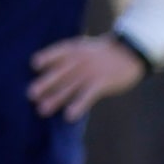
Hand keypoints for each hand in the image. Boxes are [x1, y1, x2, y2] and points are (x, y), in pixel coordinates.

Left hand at [27, 35, 145, 119]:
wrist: (132, 52)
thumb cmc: (105, 53)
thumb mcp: (86, 48)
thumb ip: (70, 57)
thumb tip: (47, 69)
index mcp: (76, 49)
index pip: (57, 52)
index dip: (46, 58)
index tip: (35, 65)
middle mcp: (81, 60)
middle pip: (60, 72)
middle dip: (45, 83)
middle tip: (31, 95)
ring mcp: (91, 71)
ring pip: (70, 86)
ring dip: (56, 99)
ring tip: (42, 110)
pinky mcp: (102, 83)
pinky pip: (87, 95)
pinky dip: (78, 105)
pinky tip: (69, 115)